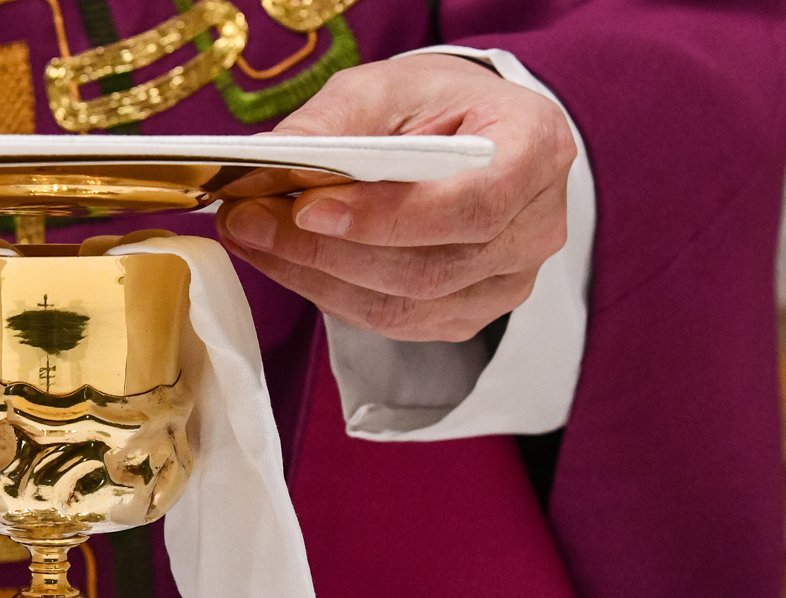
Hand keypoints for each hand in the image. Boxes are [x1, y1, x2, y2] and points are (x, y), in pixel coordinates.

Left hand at [217, 54, 574, 342]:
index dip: (390, 217)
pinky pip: (393, 321)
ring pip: (404, 306)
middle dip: (325, 252)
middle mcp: (536, 227)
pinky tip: (286, 262)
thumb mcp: (385, 87)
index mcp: (537, 150)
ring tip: (251, 237)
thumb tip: (267, 161)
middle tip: (248, 220)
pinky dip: (329, 294)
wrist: (464, 134)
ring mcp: (507, 281)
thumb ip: (332, 123)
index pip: (473, 204)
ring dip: (314, 278)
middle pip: (430, 268)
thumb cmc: (435, 105)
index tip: (309, 208)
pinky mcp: (467, 313)